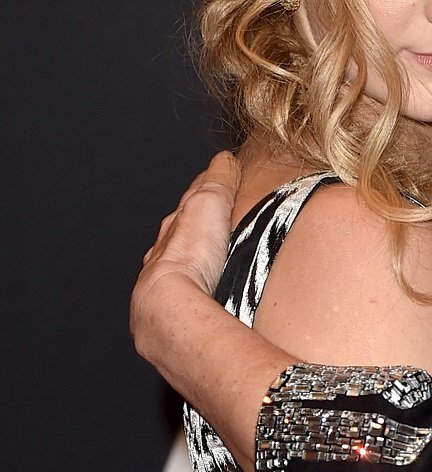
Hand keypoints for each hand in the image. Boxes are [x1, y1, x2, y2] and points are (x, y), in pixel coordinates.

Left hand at [131, 152, 240, 354]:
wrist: (170, 306)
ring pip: (183, 265)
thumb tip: (224, 159)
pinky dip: (201, 286)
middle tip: (216, 217)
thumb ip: (218, 180)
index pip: (192, 200)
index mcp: (175, 226)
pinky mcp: (179, 311)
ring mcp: (170, 285)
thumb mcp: (210, 202)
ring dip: (197, 259)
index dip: (206, 187)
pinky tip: (212, 292)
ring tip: (216, 257)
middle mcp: (166, 254)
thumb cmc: (188, 255)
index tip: (219, 177)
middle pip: (183, 233)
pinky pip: (192, 292)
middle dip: (198, 225)